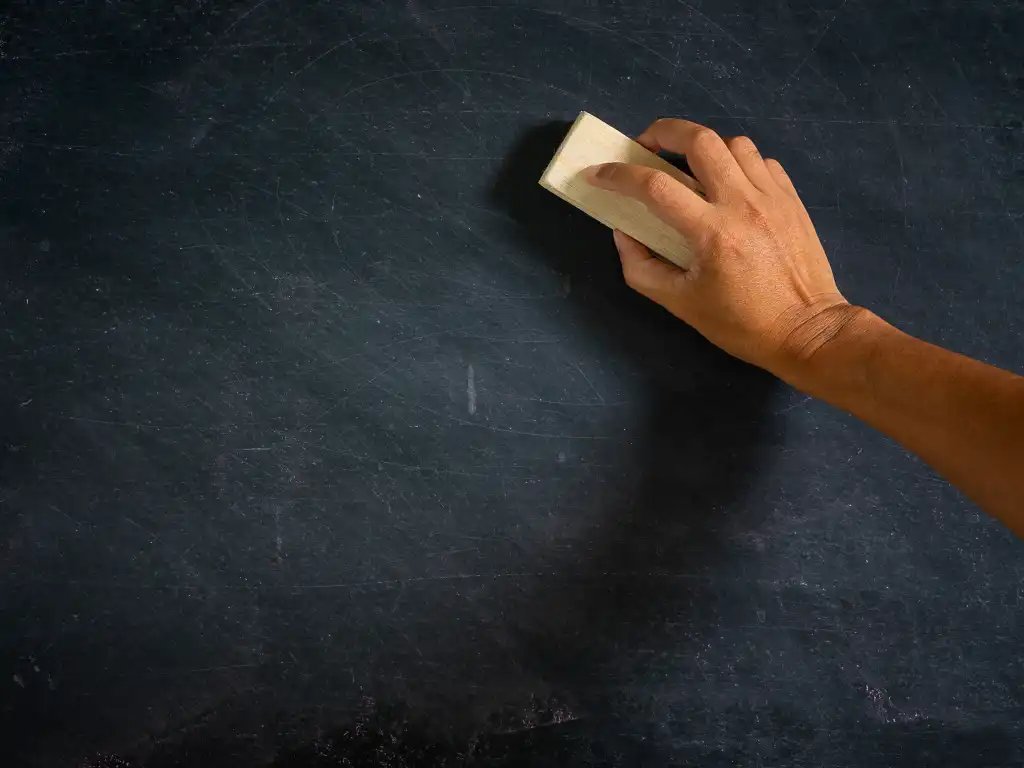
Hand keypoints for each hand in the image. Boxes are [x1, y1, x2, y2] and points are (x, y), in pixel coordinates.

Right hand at [585, 118, 865, 380]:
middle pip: (700, 140)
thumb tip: (623, 232)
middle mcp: (742, 203)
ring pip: (733, 144)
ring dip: (704, 147)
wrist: (808, 332)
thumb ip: (642, 268)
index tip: (598, 174)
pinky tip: (729, 185)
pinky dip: (738, 163)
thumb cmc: (741, 324)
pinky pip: (761, 161)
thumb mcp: (681, 305)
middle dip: (664, 132)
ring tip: (692, 167)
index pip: (654, 187)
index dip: (618, 176)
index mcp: (711, 233)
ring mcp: (772, 196)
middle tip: (647, 145)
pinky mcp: (792, 198)